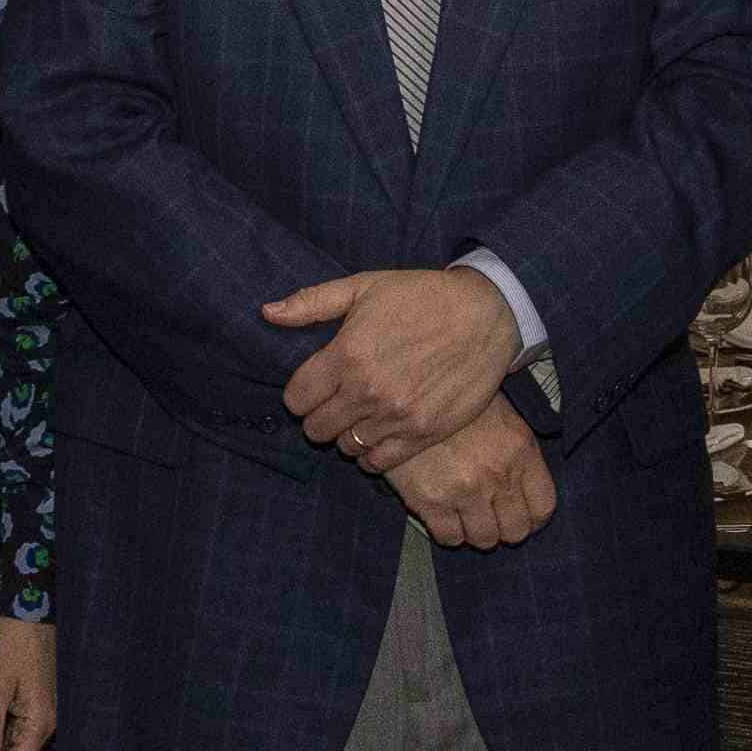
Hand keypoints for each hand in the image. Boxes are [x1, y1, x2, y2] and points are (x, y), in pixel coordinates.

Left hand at [266, 269, 522, 470]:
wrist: (484, 315)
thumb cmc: (421, 296)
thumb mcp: (363, 287)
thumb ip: (311, 303)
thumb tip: (267, 312)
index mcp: (347, 355)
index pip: (297, 398)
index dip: (299, 394)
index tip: (312, 387)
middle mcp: (367, 391)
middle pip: (316, 428)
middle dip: (318, 416)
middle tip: (334, 402)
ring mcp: (396, 417)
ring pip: (345, 447)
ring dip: (346, 434)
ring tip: (359, 415)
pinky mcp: (423, 434)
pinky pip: (378, 463)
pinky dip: (370, 455)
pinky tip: (376, 435)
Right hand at [380, 394, 556, 550]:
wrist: (405, 393)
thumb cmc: (455, 403)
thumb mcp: (500, 414)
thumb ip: (518, 453)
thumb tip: (525, 488)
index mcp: (520, 449)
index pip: (544, 507)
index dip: (534, 518)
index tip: (524, 517)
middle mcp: (497, 474)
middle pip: (516, 531)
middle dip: (505, 527)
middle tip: (493, 517)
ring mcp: (464, 490)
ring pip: (484, 539)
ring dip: (477, 531)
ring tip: (467, 515)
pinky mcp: (430, 501)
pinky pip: (450, 538)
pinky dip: (449, 533)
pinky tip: (445, 515)